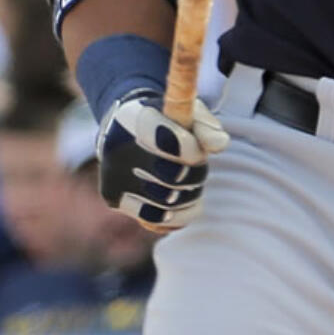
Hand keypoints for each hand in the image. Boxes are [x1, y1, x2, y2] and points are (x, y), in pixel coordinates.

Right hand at [97, 91, 229, 233]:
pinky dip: (179, 214)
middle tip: (195, 165)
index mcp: (135, 117)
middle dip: (195, 173)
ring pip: (168, 203)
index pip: (171, 143)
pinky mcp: (114, 199)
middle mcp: (116, 146)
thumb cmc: (169, 121)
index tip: (196, 152)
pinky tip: (182, 199)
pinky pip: (157, 220)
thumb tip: (219, 144)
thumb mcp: (189, 114)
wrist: (129, 131)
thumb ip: (206, 127)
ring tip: (189, 180)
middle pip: (172, 177)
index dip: (192, 152)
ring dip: (190, 194)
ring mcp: (113, 175)